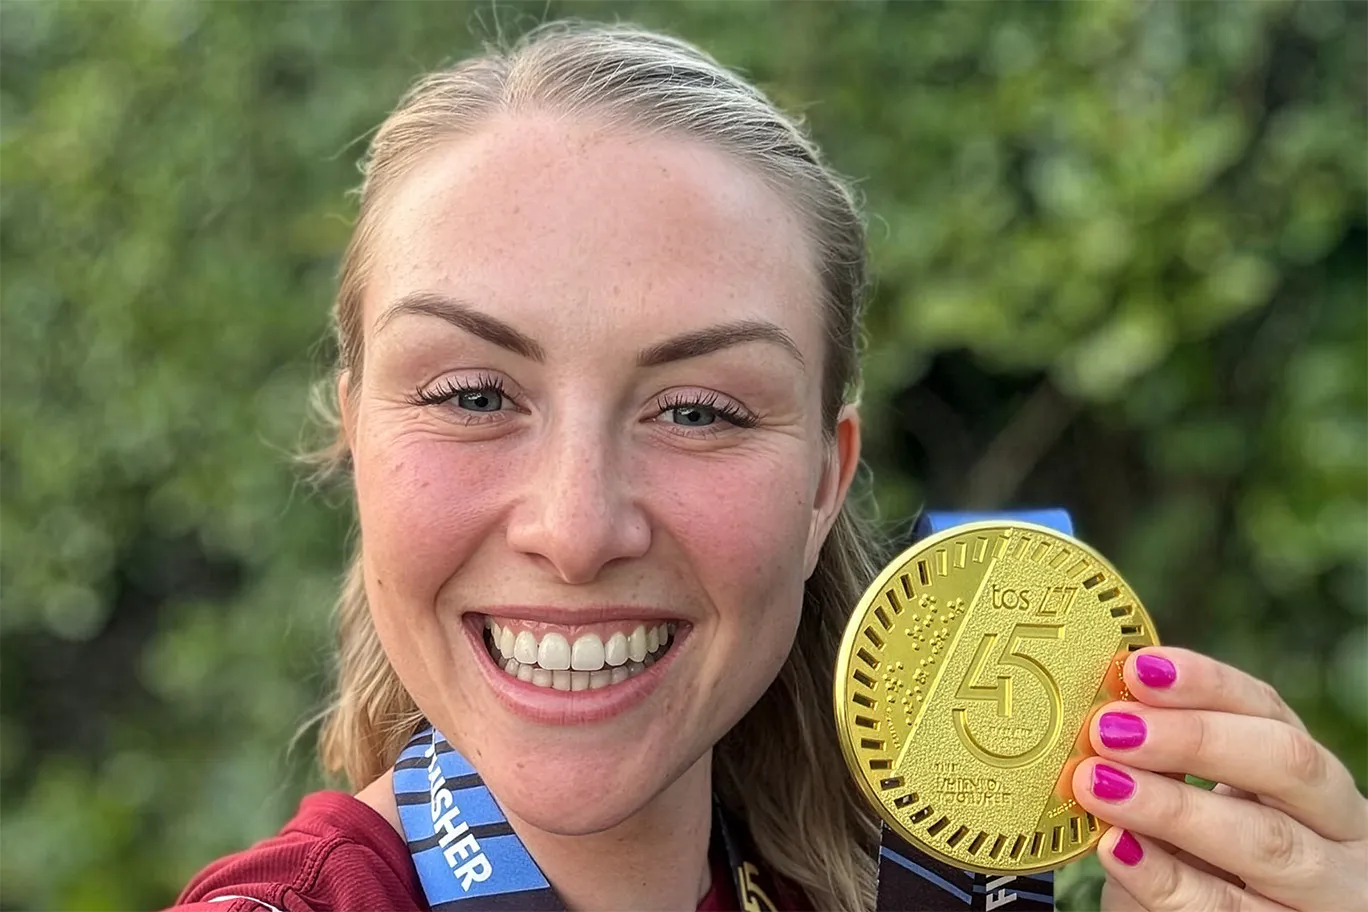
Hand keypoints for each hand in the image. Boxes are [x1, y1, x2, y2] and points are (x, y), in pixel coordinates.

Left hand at [1070, 647, 1367, 910]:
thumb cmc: (1207, 865)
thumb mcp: (1196, 809)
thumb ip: (1162, 767)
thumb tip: (1099, 718)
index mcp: (1311, 777)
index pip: (1269, 711)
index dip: (1206, 684)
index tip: (1140, 669)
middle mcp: (1338, 830)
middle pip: (1287, 764)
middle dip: (1195, 738)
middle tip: (1112, 729)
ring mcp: (1325, 894)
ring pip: (1265, 842)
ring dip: (1171, 808)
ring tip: (1100, 785)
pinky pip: (1226, 911)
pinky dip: (1166, 879)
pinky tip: (1116, 850)